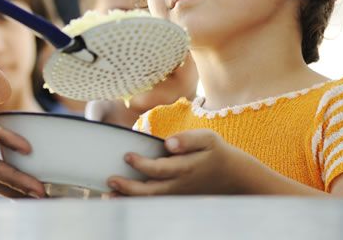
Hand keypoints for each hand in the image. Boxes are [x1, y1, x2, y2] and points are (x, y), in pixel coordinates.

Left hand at [107, 129, 252, 195]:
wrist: (234, 177)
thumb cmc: (217, 152)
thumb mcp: (207, 138)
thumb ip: (188, 139)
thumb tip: (168, 143)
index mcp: (185, 168)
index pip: (160, 169)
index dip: (142, 164)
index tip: (127, 156)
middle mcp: (179, 185)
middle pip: (151, 191)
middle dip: (129, 188)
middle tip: (110, 180)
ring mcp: (177, 195)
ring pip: (150, 201)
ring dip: (128, 199)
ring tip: (108, 196)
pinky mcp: (176, 198)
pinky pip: (154, 203)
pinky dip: (137, 203)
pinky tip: (122, 199)